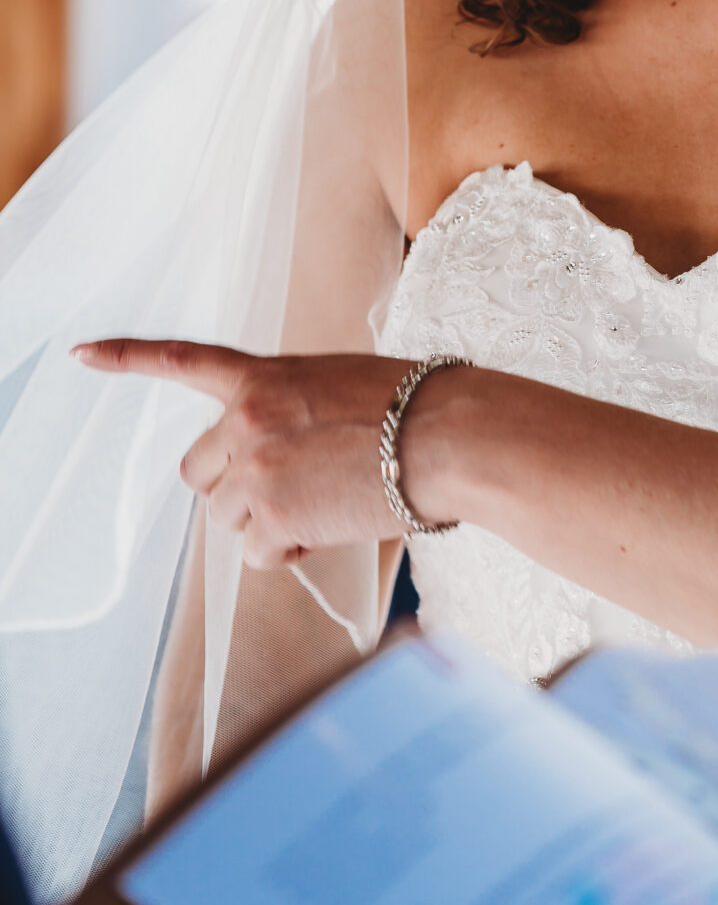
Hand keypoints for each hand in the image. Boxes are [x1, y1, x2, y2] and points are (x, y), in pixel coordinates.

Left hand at [69, 337, 447, 565]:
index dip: (126, 357)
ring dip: (266, 520)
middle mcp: (248, 420)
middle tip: (284, 490)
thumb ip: (292, 409)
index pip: (184, 360)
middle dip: (230, 488)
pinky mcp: (274, 515)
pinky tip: (330, 525)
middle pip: (196, 472)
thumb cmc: (419, 405)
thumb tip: (276, 461)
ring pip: (226, 517)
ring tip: (325, 503)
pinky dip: (287, 549)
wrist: (449, 437)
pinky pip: (257, 551)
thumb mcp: (342, 385)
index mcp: (267, 377)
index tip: (81, 353)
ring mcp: (256, 469)